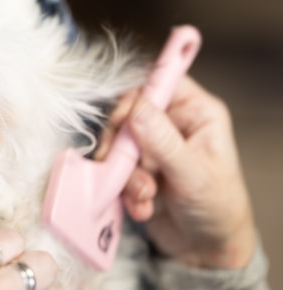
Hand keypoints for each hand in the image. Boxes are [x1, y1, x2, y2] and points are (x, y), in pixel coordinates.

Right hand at [97, 76, 256, 268]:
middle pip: (129, 114)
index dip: (137, 96)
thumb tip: (137, 109)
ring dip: (125, 174)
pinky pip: (116, 168)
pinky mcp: (137, 168)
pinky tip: (141, 207)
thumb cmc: (218, 208)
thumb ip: (164, 142)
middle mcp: (172, 125)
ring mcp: (152, 147)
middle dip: (123, 145)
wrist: (205, 251)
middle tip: (124, 165)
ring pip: (119, 144)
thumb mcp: (193, 174)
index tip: (122, 119)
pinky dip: (123, 189)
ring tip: (144, 196)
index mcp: (196, 113)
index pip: (160, 83)